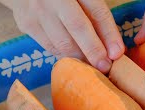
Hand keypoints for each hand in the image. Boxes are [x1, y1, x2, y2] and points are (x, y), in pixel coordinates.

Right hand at [7, 0, 124, 72]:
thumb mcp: (84, 2)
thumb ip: (98, 20)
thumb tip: (114, 51)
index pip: (97, 12)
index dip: (109, 35)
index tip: (117, 54)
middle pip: (78, 27)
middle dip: (94, 51)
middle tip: (105, 67)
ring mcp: (37, 11)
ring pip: (62, 43)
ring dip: (80, 59)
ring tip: (92, 67)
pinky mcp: (27, 24)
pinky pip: (50, 47)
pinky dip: (65, 56)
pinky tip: (75, 60)